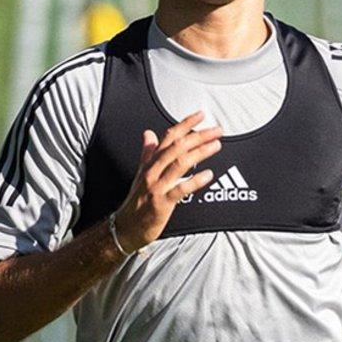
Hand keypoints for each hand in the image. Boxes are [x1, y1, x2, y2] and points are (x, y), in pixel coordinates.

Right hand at [112, 111, 221, 251]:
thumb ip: (147, 152)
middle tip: (217, 129)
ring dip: (200, 152)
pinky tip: (208, 174)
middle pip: (177, 147)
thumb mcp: (140, 173)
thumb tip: (148, 133)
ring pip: (180, 164)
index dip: (185, 123)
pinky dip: (195, 181)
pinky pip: (180, 189)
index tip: (202, 114)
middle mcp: (153, 171)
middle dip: (198, 135)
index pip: (169, 136)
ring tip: (216, 145)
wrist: (125, 227)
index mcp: (150, 162)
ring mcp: (157, 186)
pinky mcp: (162, 203)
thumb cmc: (136, 200)